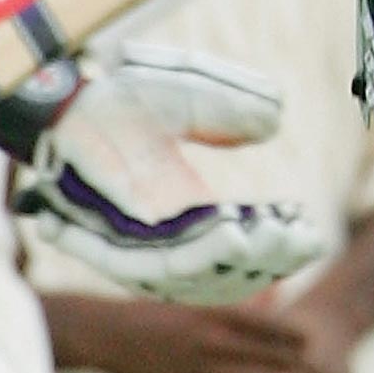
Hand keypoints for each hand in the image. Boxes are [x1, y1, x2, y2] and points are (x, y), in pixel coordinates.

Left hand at [4, 44, 325, 303]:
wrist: (62, 97)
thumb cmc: (124, 99)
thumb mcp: (189, 96)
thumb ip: (228, 108)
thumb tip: (274, 121)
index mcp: (191, 215)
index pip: (242, 249)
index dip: (278, 248)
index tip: (311, 232)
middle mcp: (165, 240)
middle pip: (223, 273)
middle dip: (265, 258)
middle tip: (299, 236)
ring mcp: (132, 245)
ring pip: (186, 276)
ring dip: (229, 260)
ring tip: (264, 235)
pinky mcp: (99, 241)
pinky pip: (135, 267)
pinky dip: (177, 259)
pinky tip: (229, 235)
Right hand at [65, 295, 308, 372]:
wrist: (111, 335)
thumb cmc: (156, 313)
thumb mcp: (194, 303)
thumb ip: (233, 304)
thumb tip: (274, 293)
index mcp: (213, 315)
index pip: (266, 325)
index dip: (292, 335)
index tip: (311, 340)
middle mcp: (210, 342)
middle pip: (264, 358)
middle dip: (290, 367)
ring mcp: (198, 371)